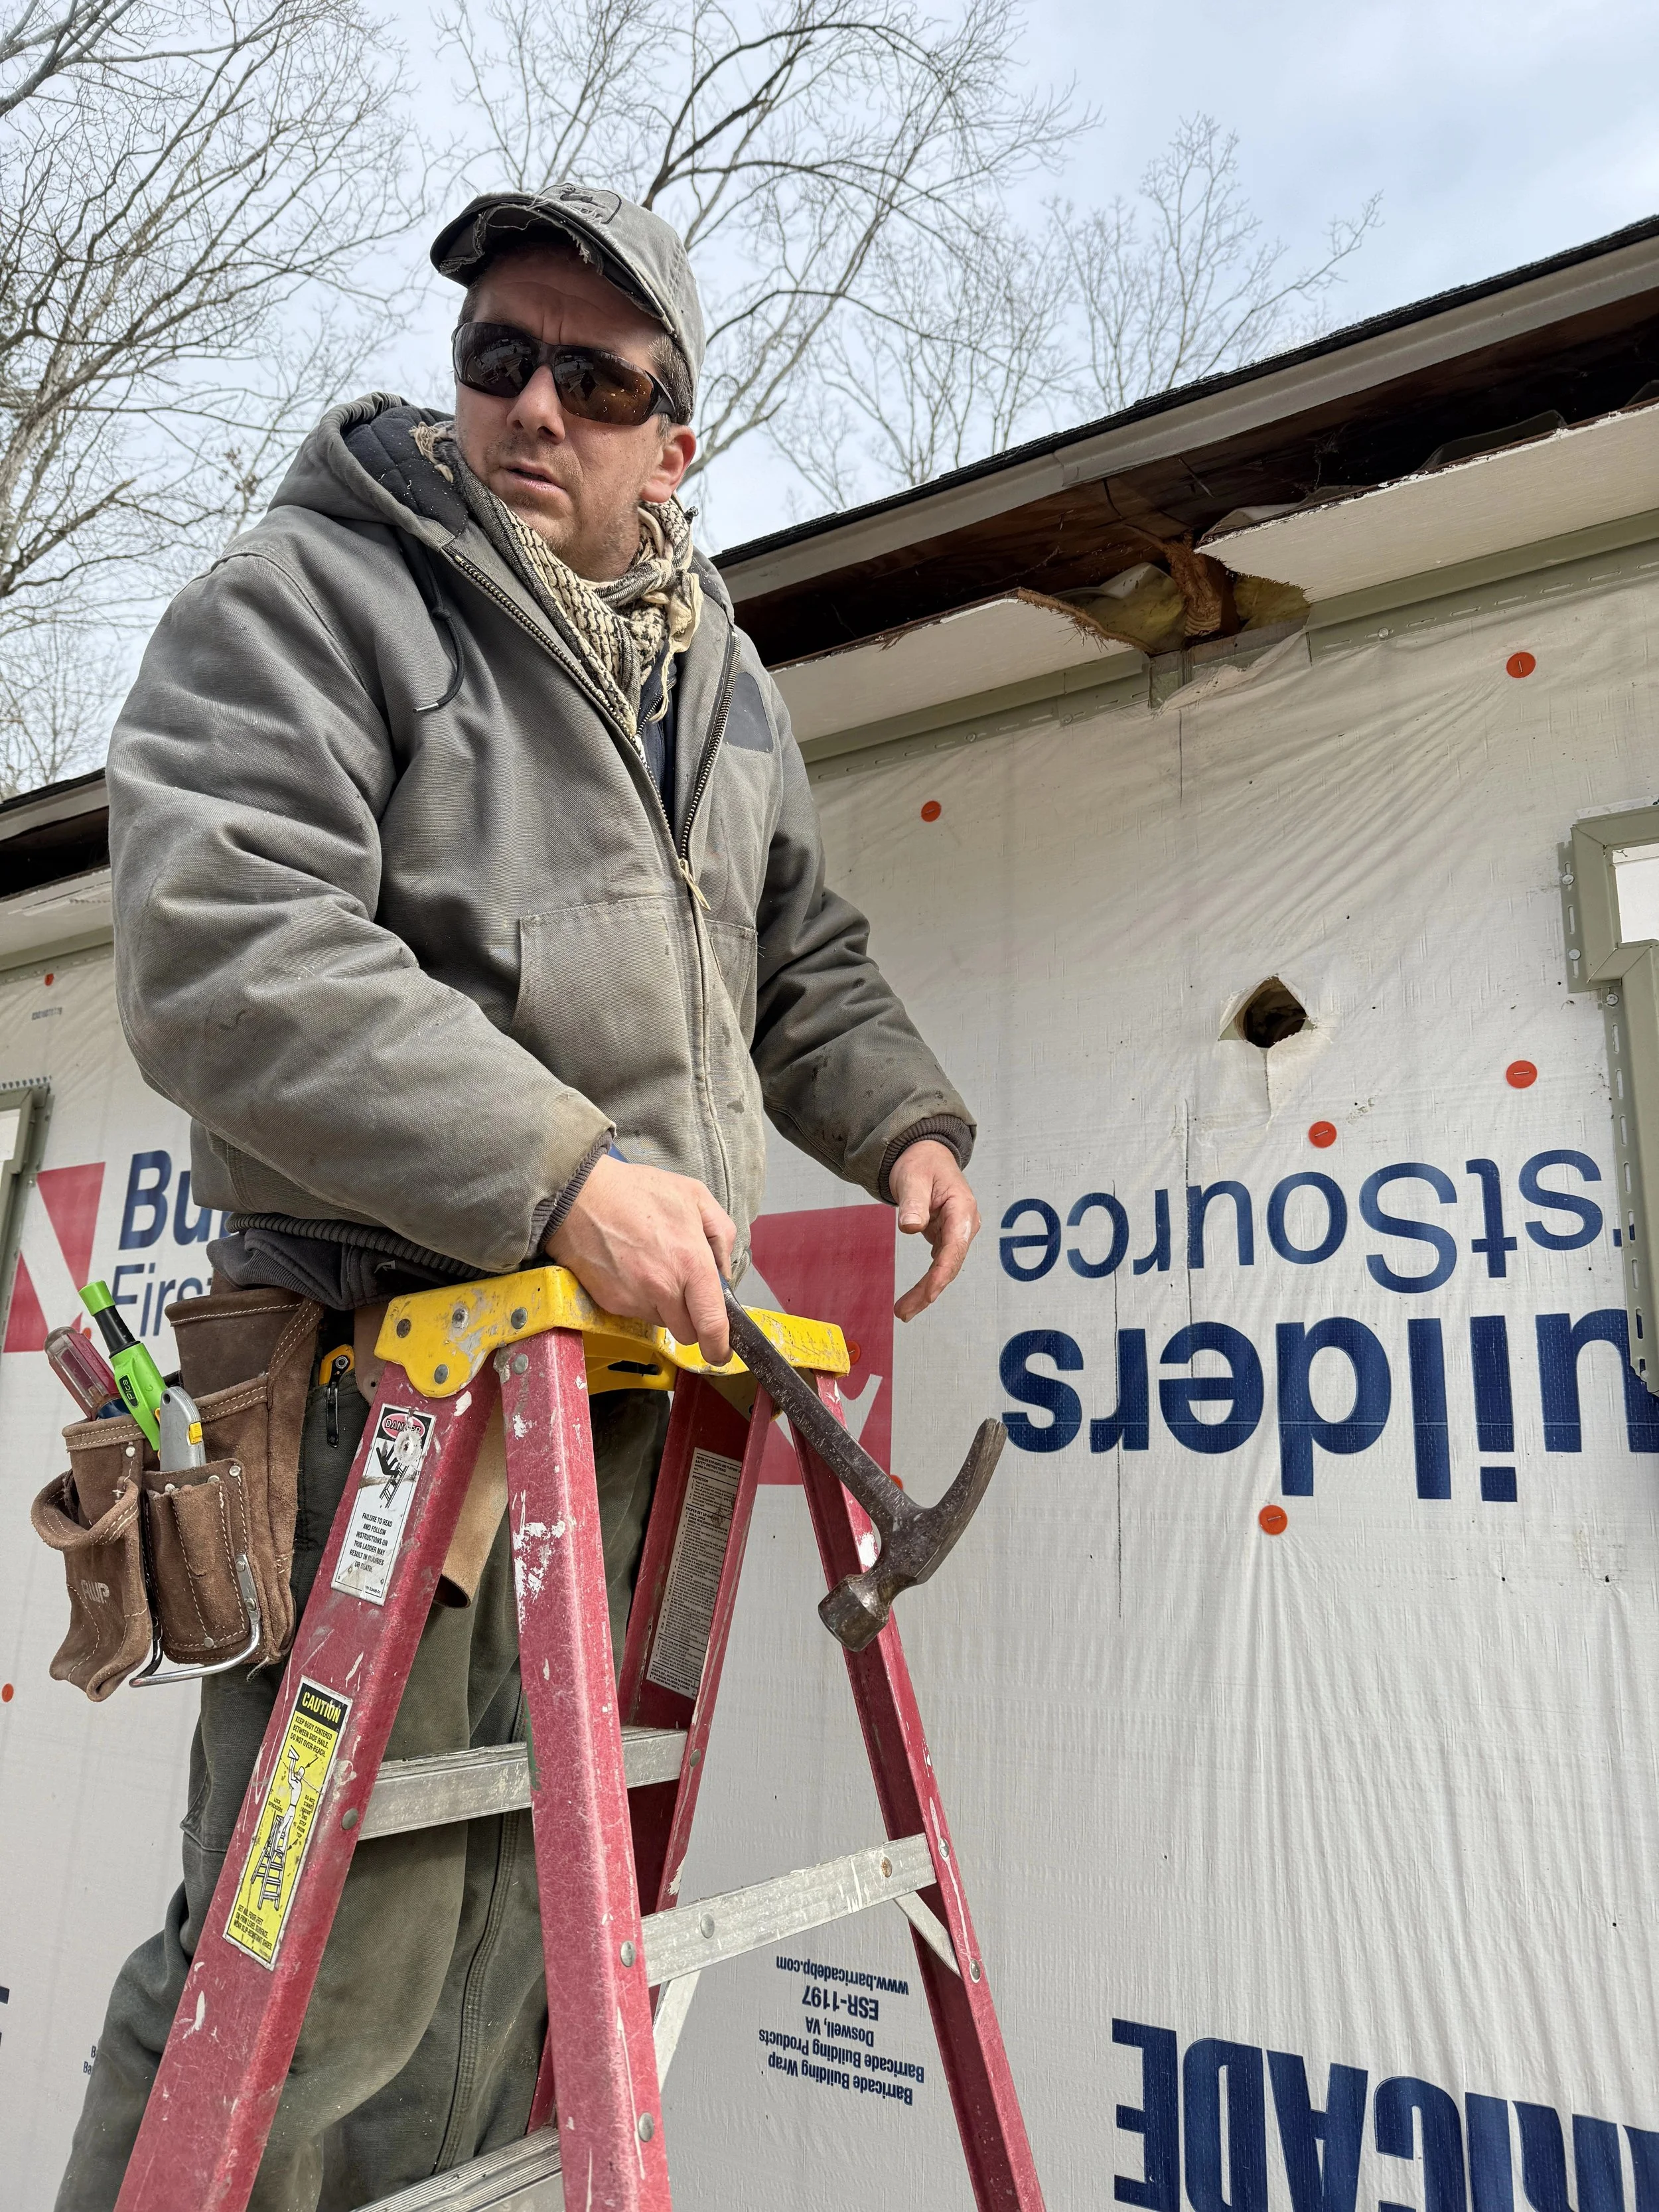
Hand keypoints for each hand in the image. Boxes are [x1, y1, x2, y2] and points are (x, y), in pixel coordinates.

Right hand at [546, 1155, 737, 1363]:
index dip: (720, 1345)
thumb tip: (724, 1272)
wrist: (578, 1196)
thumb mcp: (694, 1196)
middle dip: (693, 1320)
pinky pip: (637, 1314)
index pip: (712, 1323)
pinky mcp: (611, 1303)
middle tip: (685, 1290)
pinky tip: (633, 1270)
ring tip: (653, 1269)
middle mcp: (664, 1288)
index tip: (722, 1351)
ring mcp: (635, 1299)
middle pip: (688, 1333)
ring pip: (663, 1324)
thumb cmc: (636, 1191)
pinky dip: (640, 1300)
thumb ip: (722, 1234)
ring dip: (666, 1308)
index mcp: (691, 1262)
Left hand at [890, 1141, 979, 1322]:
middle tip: (903, 1312)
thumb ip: (913, 1203)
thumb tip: (910, 1227)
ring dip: (927, 1290)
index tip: (928, 1294)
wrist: (926, 1155)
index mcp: (962, 1208)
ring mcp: (958, 1232)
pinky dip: (927, 1280)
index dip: (942, 1273)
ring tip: (903, 1311)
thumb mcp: (912, 1177)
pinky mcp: (948, 1237)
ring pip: (945, 1268)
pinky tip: (914, 1297)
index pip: (955, 1247)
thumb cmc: (921, 1163)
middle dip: (929, 1290)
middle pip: (950, 1264)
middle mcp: (965, 1224)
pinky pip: (939, 1263)